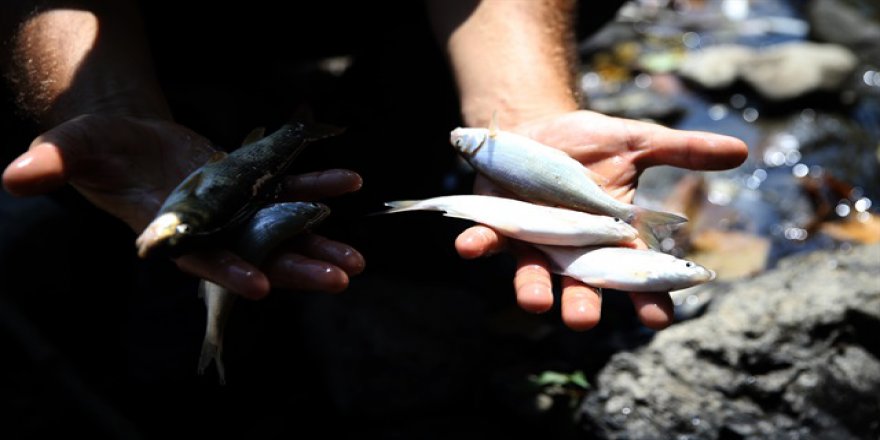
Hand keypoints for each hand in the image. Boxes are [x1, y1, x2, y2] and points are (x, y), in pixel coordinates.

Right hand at [2, 114, 364, 297]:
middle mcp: (207, 226)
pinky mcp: (248, 184)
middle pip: (255, 252)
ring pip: (279, 228)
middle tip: (339, 280)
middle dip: (296, 268)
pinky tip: (347, 183)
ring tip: (356, 260)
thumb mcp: (71, 149)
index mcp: (167, 229)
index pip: (198, 256)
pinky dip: (316, 185)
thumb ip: (52, 163)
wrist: (130, 140)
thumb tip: (14, 177)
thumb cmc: (97, 149)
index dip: (227, 269)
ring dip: (318, 241)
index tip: (261, 285)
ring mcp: (232, 207)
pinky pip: (287, 185)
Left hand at [454, 110, 747, 330]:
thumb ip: (682, 151)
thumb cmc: (590, 142)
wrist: (536, 126)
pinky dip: (478, 244)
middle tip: (582, 320)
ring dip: (532, 289)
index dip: (647, 298)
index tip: (657, 319)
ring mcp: (534, 241)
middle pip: (581, 286)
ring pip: (534, 274)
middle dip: (582, 304)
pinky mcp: (498, 225)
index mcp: (611, 236)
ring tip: (534, 302)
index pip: (636, 274)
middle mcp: (573, 249)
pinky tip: (469, 247)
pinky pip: (486, 240)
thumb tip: (742, 150)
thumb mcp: (637, 141)